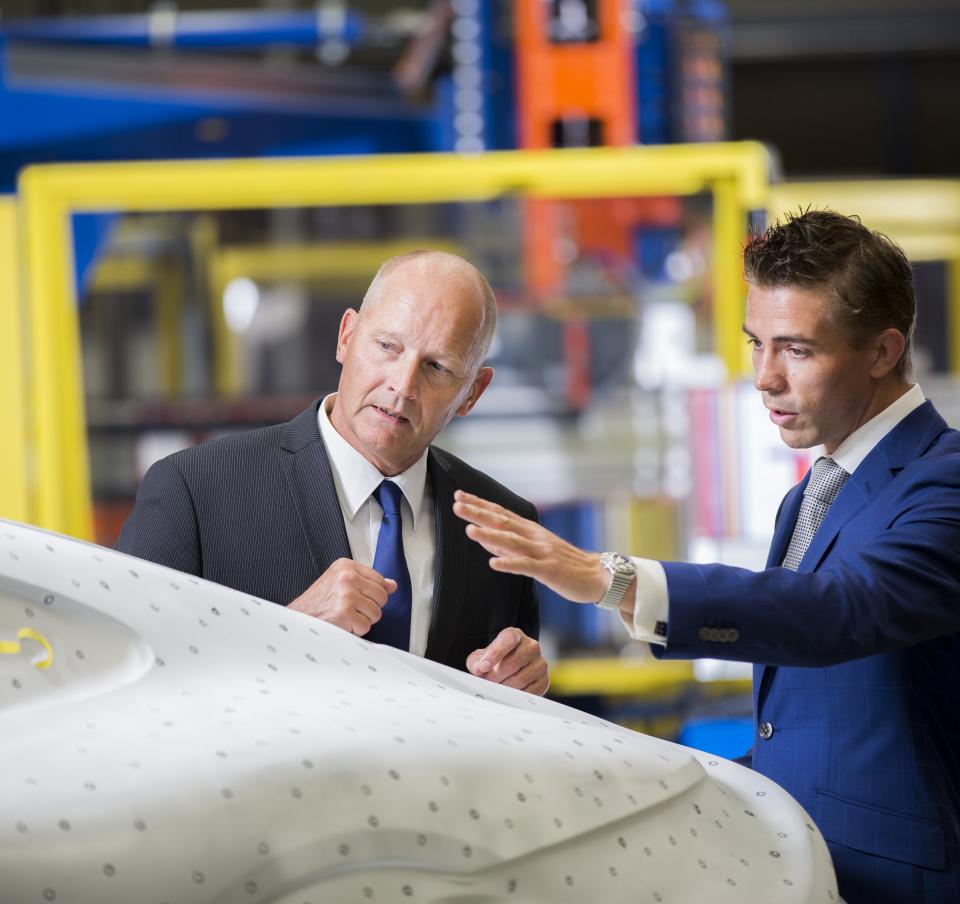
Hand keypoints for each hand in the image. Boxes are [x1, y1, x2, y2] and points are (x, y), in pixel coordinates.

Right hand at [289, 558, 396, 636]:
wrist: (296, 619)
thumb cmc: (316, 603)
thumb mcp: (339, 582)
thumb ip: (367, 582)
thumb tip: (392, 585)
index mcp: (346, 566)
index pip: (380, 580)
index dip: (373, 594)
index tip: (360, 597)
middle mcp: (346, 577)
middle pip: (382, 596)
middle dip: (370, 607)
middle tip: (351, 609)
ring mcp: (346, 595)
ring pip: (376, 613)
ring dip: (362, 620)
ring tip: (345, 616)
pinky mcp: (345, 613)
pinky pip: (366, 626)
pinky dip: (355, 630)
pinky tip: (342, 624)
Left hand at [453, 490, 609, 603]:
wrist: (597, 575)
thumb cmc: (564, 563)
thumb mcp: (534, 549)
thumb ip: (509, 544)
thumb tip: (484, 537)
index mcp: (530, 530)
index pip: (500, 513)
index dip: (480, 503)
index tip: (460, 495)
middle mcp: (534, 537)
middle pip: (503, 521)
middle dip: (479, 512)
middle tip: (457, 504)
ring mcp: (542, 552)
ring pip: (512, 541)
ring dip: (490, 534)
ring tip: (469, 530)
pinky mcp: (549, 569)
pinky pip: (526, 566)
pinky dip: (509, 563)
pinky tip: (494, 563)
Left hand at [466, 628, 548, 695]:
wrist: (510, 672)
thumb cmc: (495, 662)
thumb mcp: (481, 658)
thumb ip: (477, 662)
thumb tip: (479, 669)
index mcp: (516, 635)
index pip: (508, 639)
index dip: (495, 653)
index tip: (483, 667)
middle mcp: (532, 646)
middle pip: (513, 663)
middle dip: (496, 676)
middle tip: (486, 683)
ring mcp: (540, 663)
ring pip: (520, 679)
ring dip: (504, 687)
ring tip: (495, 688)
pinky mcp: (544, 681)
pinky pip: (529, 692)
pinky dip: (515, 696)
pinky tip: (507, 694)